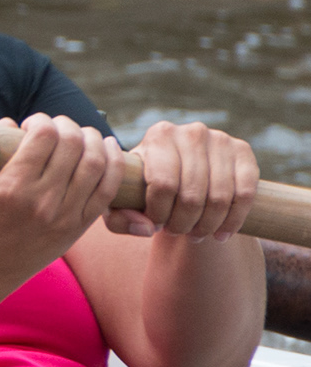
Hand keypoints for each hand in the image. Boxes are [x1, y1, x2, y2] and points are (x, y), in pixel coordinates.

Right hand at [0, 115, 119, 282]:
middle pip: (72, 145)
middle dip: (68, 125)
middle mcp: (41, 201)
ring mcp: (63, 215)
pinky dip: (114, 163)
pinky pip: (107, 190)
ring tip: (83, 134)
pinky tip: (109, 148)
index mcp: (12, 186)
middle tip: (58, 126)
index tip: (33, 124)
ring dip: (94, 139)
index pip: (43, 136)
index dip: (42, 120)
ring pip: (95, 164)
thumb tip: (13, 122)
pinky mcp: (78, 227)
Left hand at [109, 119, 254, 241]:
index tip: (157, 225)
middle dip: (183, 223)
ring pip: (219, 197)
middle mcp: (191, 132)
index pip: (163, 184)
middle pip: (192, 194)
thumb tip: (147, 228)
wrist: (182, 169)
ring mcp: (221, 139)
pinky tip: (221, 234)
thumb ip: (121, 215)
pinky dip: (233, 220)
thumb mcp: (126, 195)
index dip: (160, 213)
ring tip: (196, 234)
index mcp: (159, 135)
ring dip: (208, 225)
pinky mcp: (243, 151)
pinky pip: (245, 194)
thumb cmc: (148, 185)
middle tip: (178, 232)